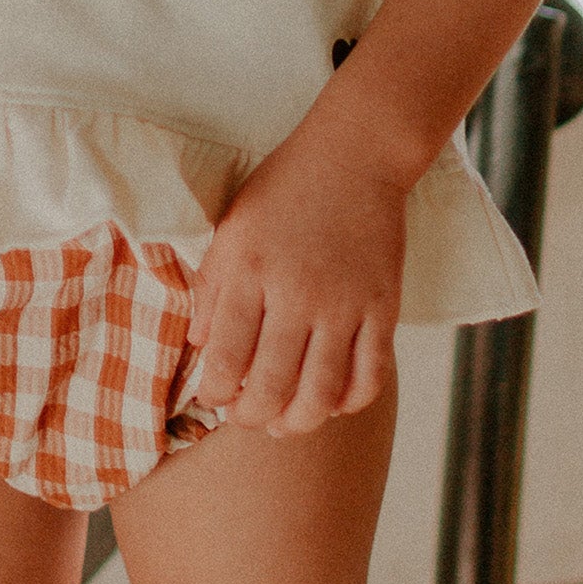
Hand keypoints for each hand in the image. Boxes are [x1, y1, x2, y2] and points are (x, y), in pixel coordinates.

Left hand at [187, 123, 403, 437]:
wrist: (354, 157)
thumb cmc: (283, 190)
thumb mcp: (233, 229)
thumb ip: (213, 287)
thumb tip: (199, 345)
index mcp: (251, 270)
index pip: (225, 354)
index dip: (214, 390)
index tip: (211, 399)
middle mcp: (297, 293)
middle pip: (272, 383)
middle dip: (251, 416)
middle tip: (244, 420)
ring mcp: (345, 304)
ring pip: (322, 391)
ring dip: (299, 422)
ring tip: (283, 426)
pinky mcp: (384, 309)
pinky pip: (370, 375)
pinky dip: (350, 403)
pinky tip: (331, 405)